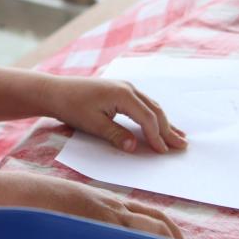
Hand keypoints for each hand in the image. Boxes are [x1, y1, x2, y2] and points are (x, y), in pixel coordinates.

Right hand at [28, 172, 182, 238]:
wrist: (29, 193)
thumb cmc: (45, 199)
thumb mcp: (75, 203)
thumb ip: (91, 216)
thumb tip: (97, 232)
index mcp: (110, 202)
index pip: (150, 212)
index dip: (169, 228)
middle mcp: (114, 207)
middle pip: (157, 220)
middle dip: (175, 238)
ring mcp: (106, 217)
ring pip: (149, 228)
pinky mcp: (97, 226)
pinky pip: (128, 238)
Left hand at [44, 76, 186, 152]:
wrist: (56, 91)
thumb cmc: (72, 106)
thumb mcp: (93, 124)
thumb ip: (116, 135)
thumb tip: (134, 147)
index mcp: (123, 94)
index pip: (147, 118)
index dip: (157, 136)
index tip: (164, 151)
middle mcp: (128, 88)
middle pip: (154, 110)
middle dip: (168, 129)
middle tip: (182, 146)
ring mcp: (125, 87)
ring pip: (151, 106)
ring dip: (164, 122)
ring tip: (179, 136)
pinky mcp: (120, 90)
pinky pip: (142, 104)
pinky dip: (153, 115)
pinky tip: (160, 123)